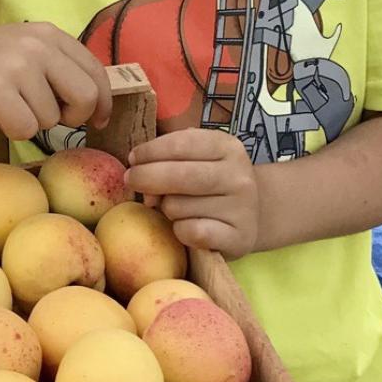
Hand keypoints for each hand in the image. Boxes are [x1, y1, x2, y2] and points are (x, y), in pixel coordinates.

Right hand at [0, 20, 111, 141]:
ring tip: (6, 106)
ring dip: (32, 122)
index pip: (97, 73)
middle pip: (86, 98)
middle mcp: (39, 47)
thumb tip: (92, 102)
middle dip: (73, 118)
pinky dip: (12, 130)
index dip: (103, 102)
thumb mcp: (21, 48)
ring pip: (52, 119)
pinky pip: (25, 130)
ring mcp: (18, 67)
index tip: (98, 120)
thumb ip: (54, 66)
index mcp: (50, 36)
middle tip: (48, 119)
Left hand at [125, 130, 260, 259]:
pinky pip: (191, 232)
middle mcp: (239, 175)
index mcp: (228, 147)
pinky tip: (185, 227)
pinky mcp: (238, 237)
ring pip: (178, 206)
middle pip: (179, 175)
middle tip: (131, 180)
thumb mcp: (200, 158)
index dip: (150, 150)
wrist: (250, 217)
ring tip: (176, 209)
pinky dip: (179, 230)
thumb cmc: (212, 184)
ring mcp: (242, 208)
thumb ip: (170, 158)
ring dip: (166, 209)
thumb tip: (139, 175)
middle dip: (146, 177)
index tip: (133, 158)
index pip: (181, 144)